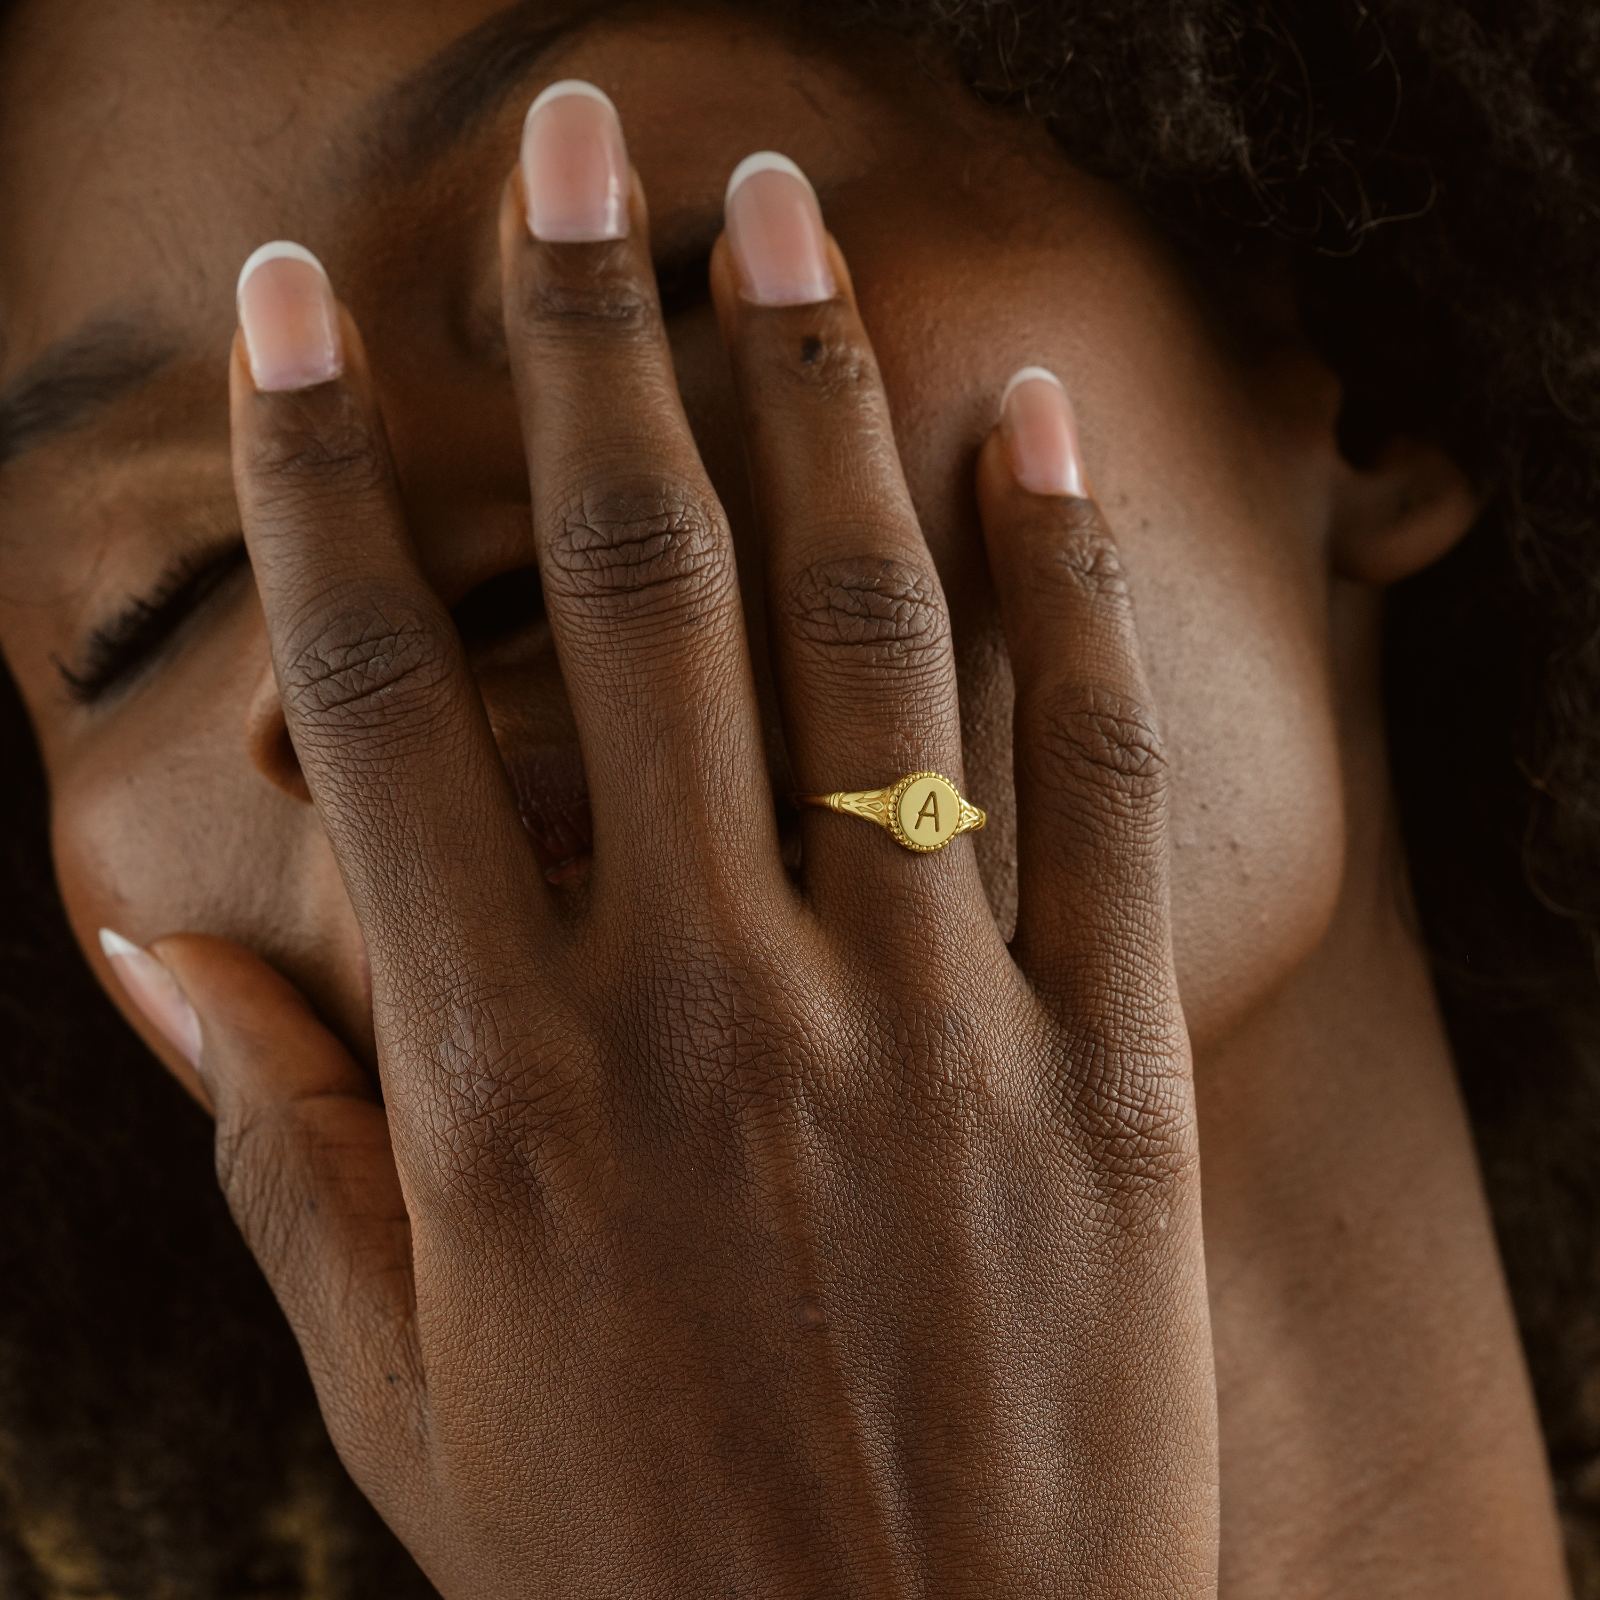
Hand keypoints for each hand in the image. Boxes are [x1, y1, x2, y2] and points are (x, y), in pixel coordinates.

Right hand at [141, 91, 1215, 1596]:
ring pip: (863, 633)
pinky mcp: (1098, 1078)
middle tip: (580, 140)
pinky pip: (1087, 776)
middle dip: (586, 337)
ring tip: (775, 216)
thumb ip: (284, 1152)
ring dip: (811, 396)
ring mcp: (921, 1029)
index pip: (365, 700)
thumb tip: (156, 948)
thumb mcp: (404, 1386)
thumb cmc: (631, 1573)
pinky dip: (1062, 584)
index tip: (280, 304)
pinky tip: (1028, 423)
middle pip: (628, 591)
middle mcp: (706, 1006)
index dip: (307, 477)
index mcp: (500, 1085)